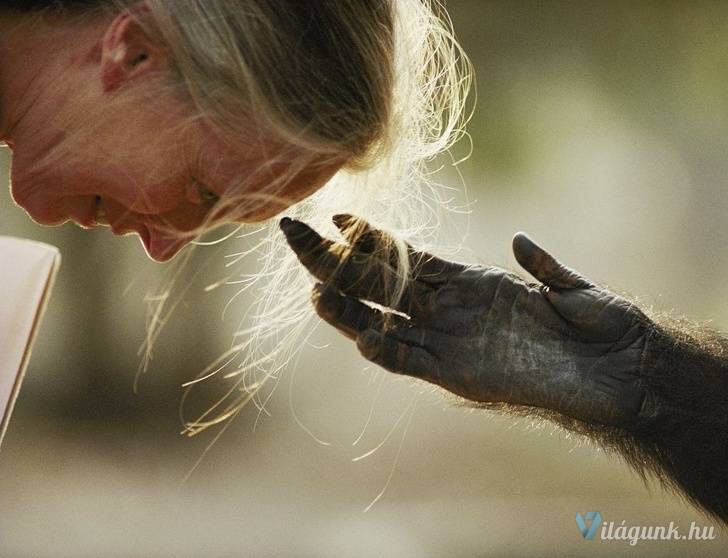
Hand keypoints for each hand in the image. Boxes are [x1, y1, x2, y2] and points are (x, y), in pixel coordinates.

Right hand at [280, 215, 648, 425]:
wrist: (618, 373)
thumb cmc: (600, 327)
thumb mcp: (568, 288)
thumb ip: (542, 266)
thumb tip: (518, 241)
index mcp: (468, 282)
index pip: (405, 255)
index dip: (370, 238)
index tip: (337, 216)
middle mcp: (448, 309)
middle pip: (378, 282)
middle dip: (335, 260)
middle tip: (294, 234)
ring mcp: (449, 341)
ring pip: (383, 322)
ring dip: (348, 310)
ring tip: (313, 290)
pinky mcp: (457, 374)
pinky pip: (410, 362)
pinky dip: (385, 350)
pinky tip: (362, 336)